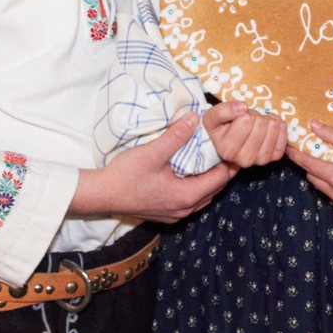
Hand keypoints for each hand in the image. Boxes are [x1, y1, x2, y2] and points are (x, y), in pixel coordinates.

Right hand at [72, 112, 235, 222]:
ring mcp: (175, 215)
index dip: (229, 161)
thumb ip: (176, 136)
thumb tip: (196, 118)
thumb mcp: (152, 152)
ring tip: (210, 158)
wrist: (101, 195)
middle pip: (215, 189)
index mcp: (186, 196)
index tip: (231, 144)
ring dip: (209, 179)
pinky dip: (196, 186)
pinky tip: (190, 173)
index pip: (221, 179)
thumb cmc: (125, 175)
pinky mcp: (166, 214)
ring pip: (203, 196)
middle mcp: (185, 209)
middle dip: (222, 170)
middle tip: (225, 148)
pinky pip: (191, 201)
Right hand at [203, 100, 287, 167]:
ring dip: (266, 119)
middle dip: (254, 116)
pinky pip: (284, 134)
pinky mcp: (275, 157)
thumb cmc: (219, 128)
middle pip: (261, 123)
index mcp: (228, 151)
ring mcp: (261, 160)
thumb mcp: (212, 116)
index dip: (243, 113)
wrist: (227, 142)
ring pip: (274, 126)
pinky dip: (278, 124)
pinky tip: (268, 125)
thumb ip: (223, 110)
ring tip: (255, 123)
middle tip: (247, 120)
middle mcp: (245, 159)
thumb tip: (242, 106)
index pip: (246, 120)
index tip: (237, 117)